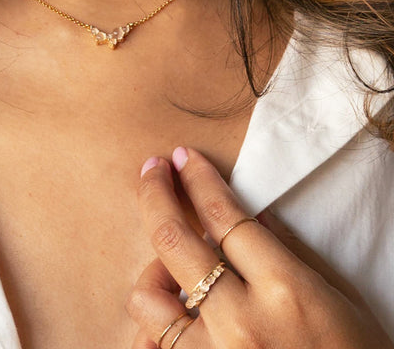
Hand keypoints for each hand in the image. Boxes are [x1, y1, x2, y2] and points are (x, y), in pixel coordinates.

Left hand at [126, 147, 392, 348]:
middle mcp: (242, 321)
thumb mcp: (339, 298)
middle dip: (155, 192)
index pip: (224, 216)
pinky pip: (154, 344)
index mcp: (286, 290)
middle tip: (153, 168)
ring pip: (149, 296)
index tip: (184, 158)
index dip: (199, 179)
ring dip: (153, 270)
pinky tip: (168, 310)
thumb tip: (250, 213)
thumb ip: (290, 251)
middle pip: (174, 239)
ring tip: (170, 268)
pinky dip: (153, 324)